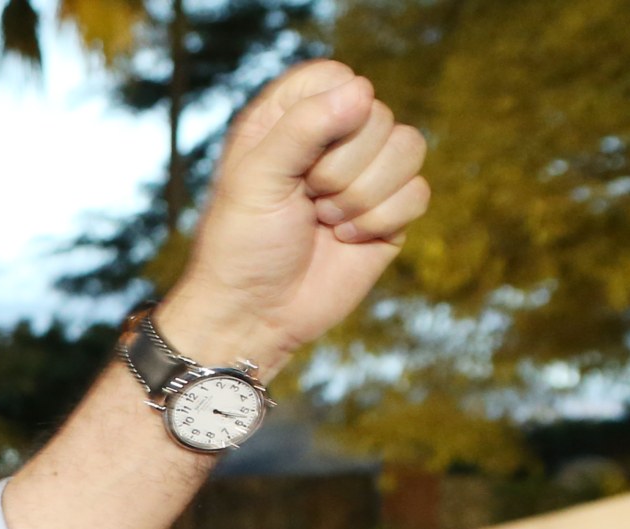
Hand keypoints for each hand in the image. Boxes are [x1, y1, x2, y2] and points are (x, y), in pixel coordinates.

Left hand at [163, 60, 428, 377]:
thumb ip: (301, 128)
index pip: (336, 80)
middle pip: (379, 116)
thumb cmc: (242, 247)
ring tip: (324, 221)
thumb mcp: (255, 180)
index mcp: (290, 120)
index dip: (329, 114)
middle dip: (341, 170)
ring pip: (409, 148)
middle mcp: (333, 140)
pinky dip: (380, 221)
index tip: (297, 158)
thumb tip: (361, 91)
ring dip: (362, 196)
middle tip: (306, 201)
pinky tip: (345, 240)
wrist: (256, 315)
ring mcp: (366, 175)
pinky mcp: (390, 211)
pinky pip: (418, 192)